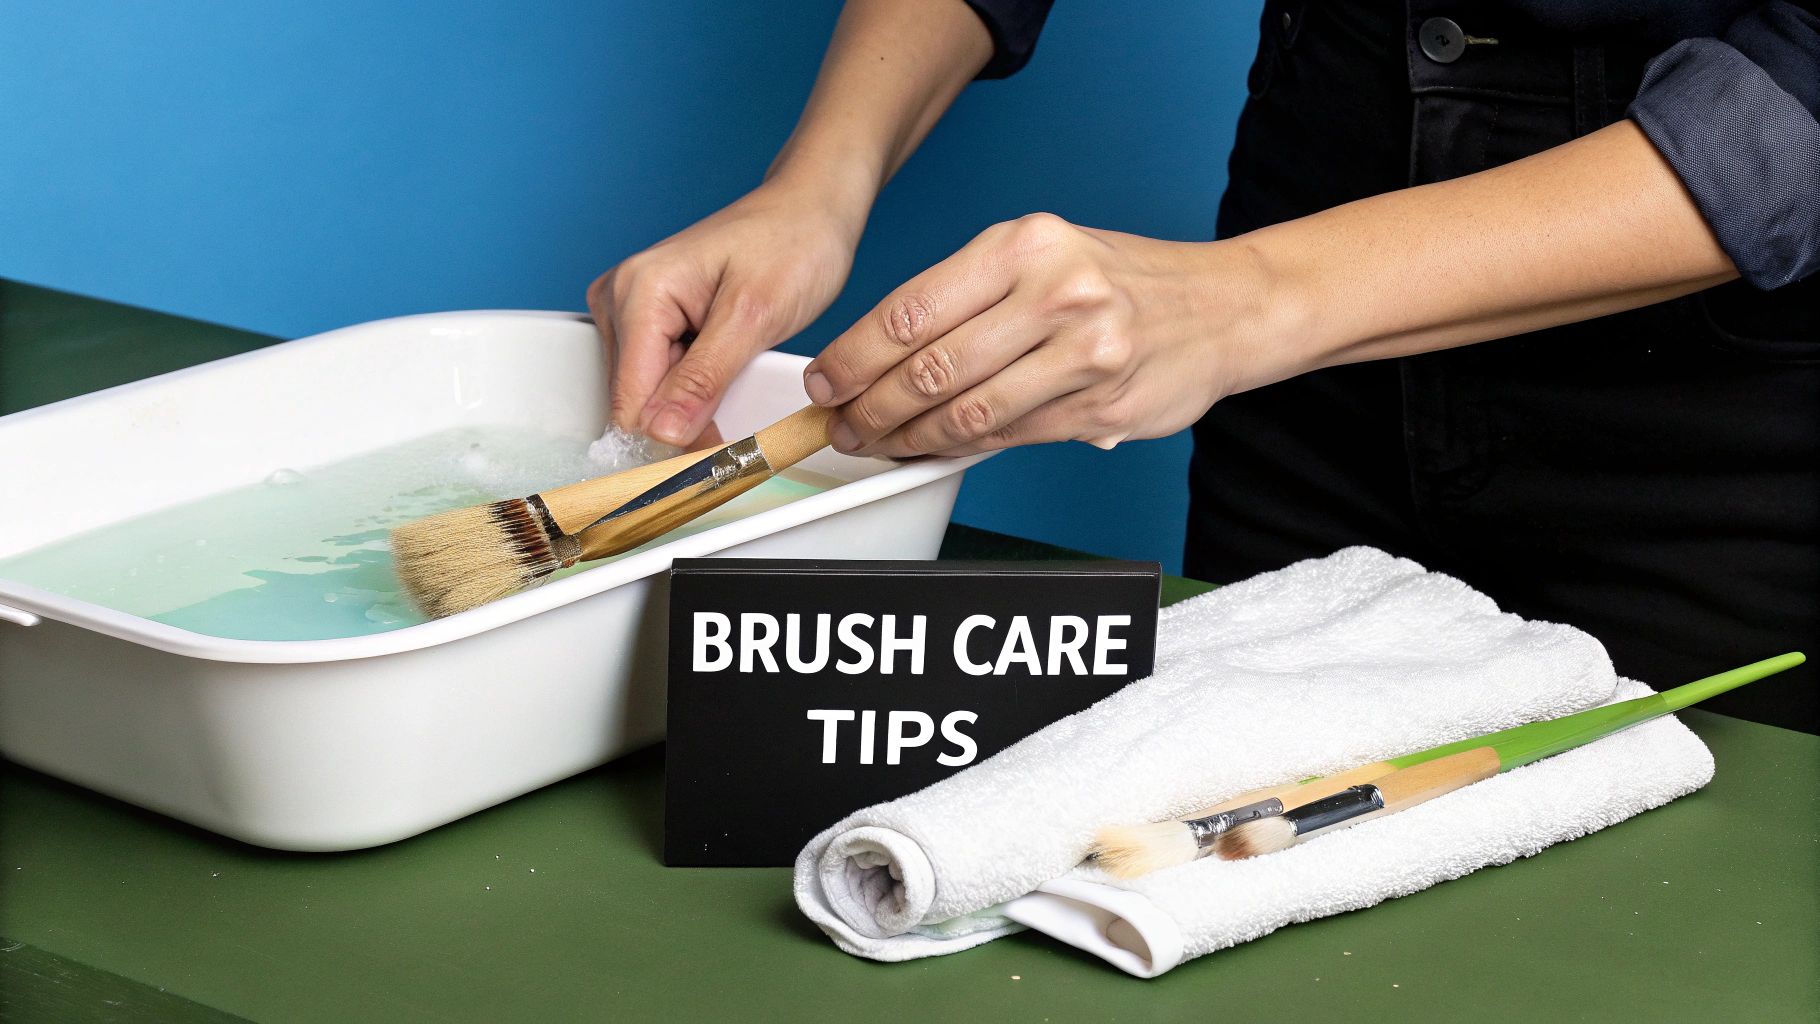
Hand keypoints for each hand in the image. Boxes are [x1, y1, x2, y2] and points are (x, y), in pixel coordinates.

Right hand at [588, 180, 865, 446]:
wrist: (809, 210)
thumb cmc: (791, 243)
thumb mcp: (755, 316)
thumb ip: (704, 378)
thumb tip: (663, 432)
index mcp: (638, 291)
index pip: (630, 401)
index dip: (673, 437)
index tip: (718, 455)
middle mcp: (621, 297)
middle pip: (634, 401)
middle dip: (684, 420)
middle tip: (741, 408)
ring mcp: (631, 308)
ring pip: (647, 394)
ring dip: (691, 404)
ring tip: (740, 372)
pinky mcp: (650, 319)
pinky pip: (660, 376)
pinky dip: (693, 388)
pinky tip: (726, 368)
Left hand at [803, 213, 1278, 457]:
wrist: (1222, 307)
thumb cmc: (1117, 280)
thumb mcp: (1042, 254)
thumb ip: (969, 294)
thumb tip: (879, 352)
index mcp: (1025, 244)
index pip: (912, 309)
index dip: (854, 357)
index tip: (824, 382)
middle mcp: (1054, 292)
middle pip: (929, 368)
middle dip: (869, 407)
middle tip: (838, 426)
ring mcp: (1083, 353)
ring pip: (965, 412)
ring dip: (906, 438)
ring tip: (874, 444)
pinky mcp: (1100, 406)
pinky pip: (1008, 436)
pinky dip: (959, 449)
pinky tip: (931, 448)